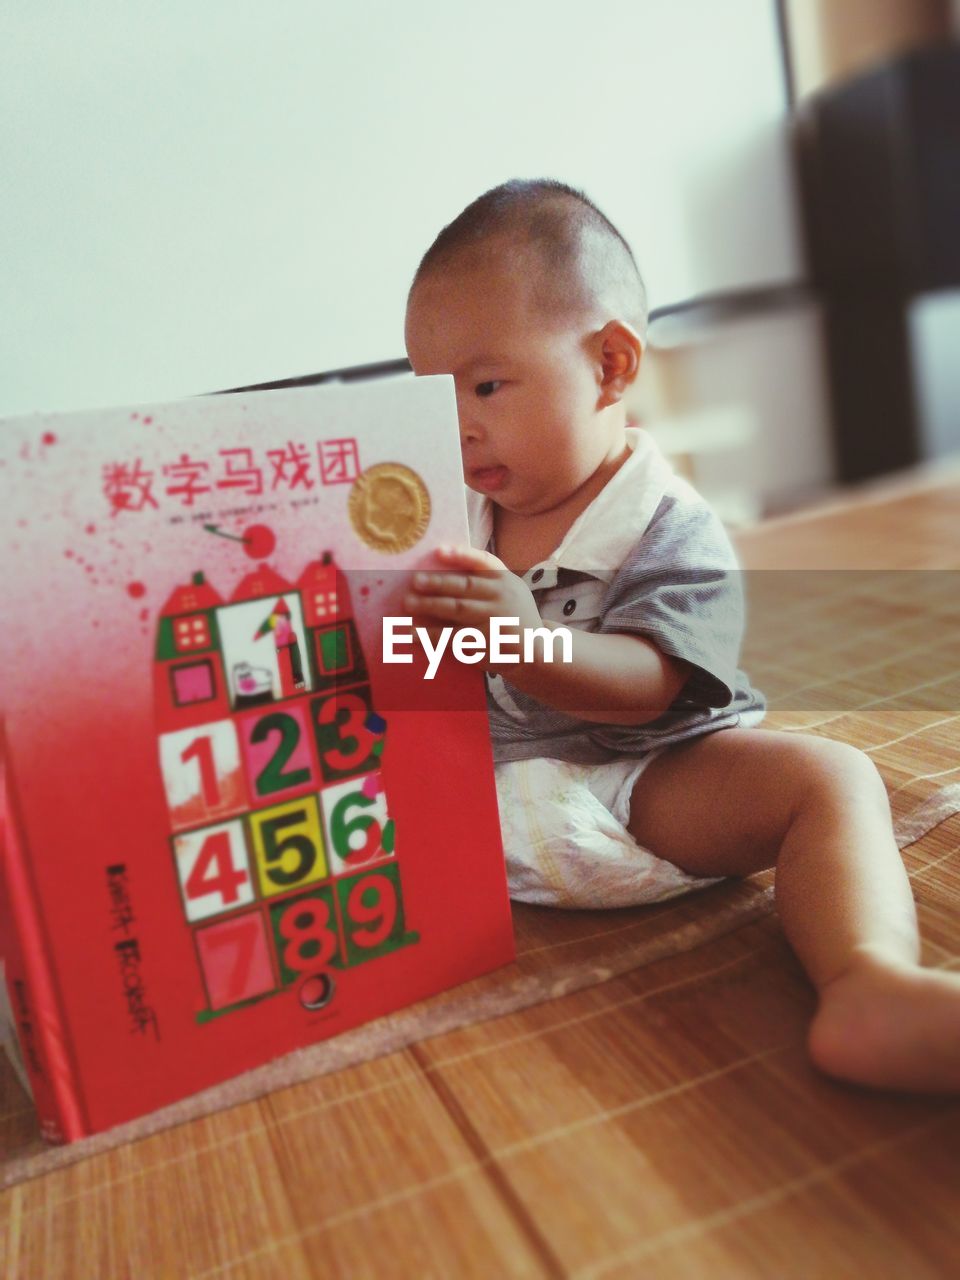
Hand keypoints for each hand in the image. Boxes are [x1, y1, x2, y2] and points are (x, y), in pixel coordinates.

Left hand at [404, 545, 542, 650]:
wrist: (537, 650)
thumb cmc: (513, 614)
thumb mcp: (510, 590)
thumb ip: (485, 579)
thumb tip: (441, 568)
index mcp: (505, 580)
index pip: (483, 561)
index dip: (461, 555)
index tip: (438, 551)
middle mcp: (501, 597)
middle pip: (464, 587)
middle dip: (437, 583)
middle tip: (414, 582)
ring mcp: (494, 621)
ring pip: (457, 610)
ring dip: (430, 606)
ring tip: (407, 604)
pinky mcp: (485, 643)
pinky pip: (454, 637)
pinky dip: (432, 635)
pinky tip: (414, 634)